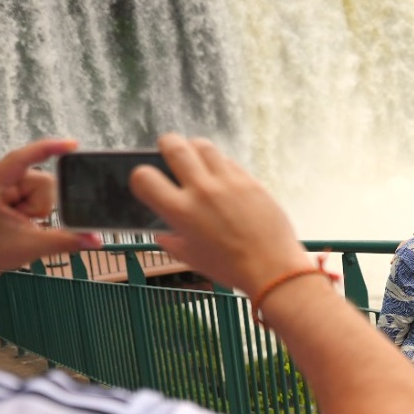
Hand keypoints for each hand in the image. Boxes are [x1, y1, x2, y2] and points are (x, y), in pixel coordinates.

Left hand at [0, 138, 100, 275]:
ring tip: (18, 225)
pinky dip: (35, 210)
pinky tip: (21, 221)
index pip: (23, 158)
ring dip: (37, 210)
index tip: (73, 145)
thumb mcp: (30, 246)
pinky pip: (36, 196)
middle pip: (42, 181)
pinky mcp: (9, 194)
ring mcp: (3, 186)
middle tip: (23, 223)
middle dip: (40, 206)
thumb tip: (95, 240)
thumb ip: (65, 241)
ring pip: (43, 190)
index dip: (49, 148)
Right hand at [130, 134, 311, 295]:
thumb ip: (172, 242)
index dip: (141, 176)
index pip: (144, 176)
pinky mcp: (250, 180)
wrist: (272, 268)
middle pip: (174, 146)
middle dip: (166, 145)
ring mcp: (228, 182)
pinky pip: (228, 160)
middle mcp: (202, 190)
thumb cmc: (230, 268)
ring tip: (196, 160)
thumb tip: (162, 234)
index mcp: (181, 211)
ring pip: (203, 145)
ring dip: (194, 148)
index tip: (148, 181)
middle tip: (169, 151)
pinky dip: (220, 164)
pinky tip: (221, 176)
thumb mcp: (192, 258)